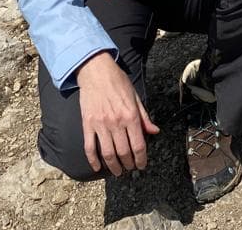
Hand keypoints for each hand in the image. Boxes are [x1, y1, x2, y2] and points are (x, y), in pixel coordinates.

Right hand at [76, 52, 159, 174]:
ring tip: (118, 171)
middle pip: (124, 152)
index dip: (141, 159)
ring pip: (108, 153)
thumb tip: (154, 131)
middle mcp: (116, 122)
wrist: (96, 71)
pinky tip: (97, 167)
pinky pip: (89, 147)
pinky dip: (93, 160)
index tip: (142, 165)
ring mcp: (100, 124)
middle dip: (129, 165)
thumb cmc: (118, 82)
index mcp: (131, 116)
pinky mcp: (87, 124)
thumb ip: (144, 117)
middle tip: (130, 169)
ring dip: (113, 166)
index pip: (138, 145)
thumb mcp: (135, 97)